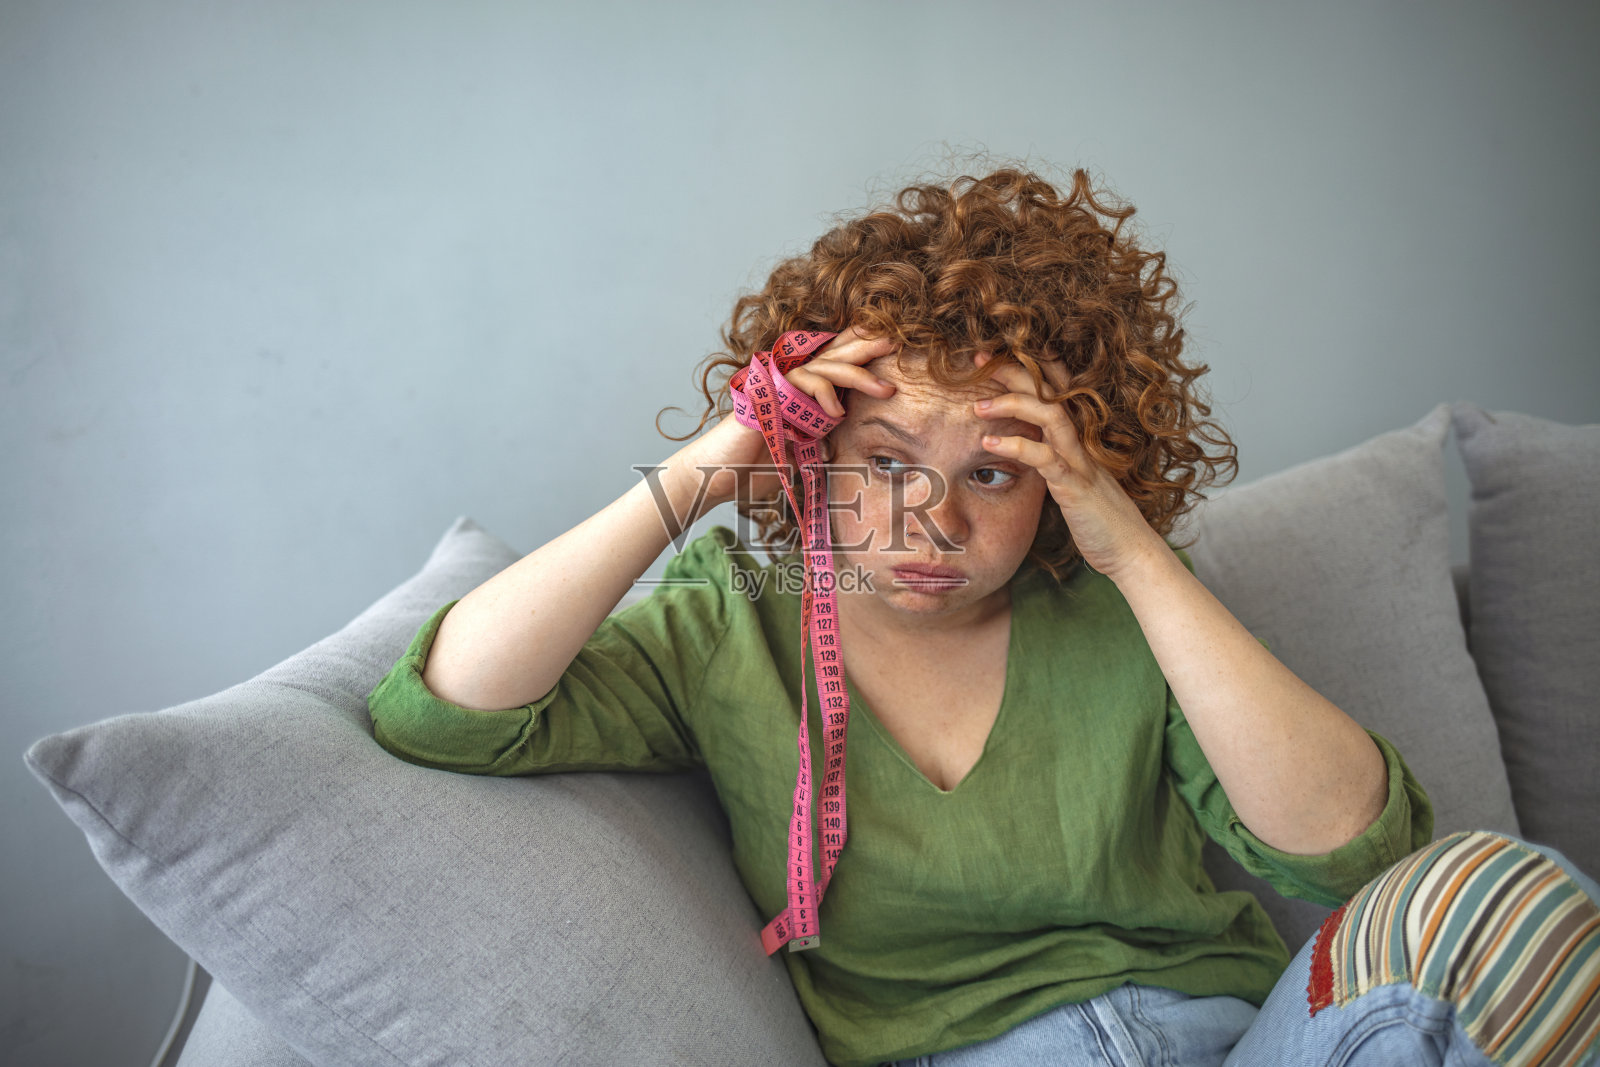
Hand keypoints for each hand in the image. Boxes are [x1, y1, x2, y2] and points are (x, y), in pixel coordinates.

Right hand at [688, 326, 898, 504]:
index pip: (831, 364)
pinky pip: (802, 384)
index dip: (856, 351)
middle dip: (865, 346)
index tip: (888, 346)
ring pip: (823, 368)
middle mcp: (787, 383)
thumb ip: (818, 445)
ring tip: (885, 387)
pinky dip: (824, 395)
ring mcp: (776, 386)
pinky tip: (836, 412)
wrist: (718, 477)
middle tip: (895, 339)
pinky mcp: (767, 395)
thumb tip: (839, 447)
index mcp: (798, 392)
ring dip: (857, 375)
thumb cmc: (754, 468)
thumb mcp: (799, 455)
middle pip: (831, 355)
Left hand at [971, 352, 1164, 578]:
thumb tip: (1026, 452)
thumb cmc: (1099, 519)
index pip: (1056, 389)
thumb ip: (1053, 461)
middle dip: (1014, 370)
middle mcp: (1081, 441)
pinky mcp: (1075, 485)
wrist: (1130, 551)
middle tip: (978, 357)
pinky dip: (1016, 446)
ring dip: (1012, 403)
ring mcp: (1080, 461)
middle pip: (1050, 391)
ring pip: (1050, 415)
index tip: (995, 354)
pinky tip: (988, 443)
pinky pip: (1045, 457)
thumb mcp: (1072, 482)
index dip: (1030, 367)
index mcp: (1078, 438)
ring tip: (977, 405)